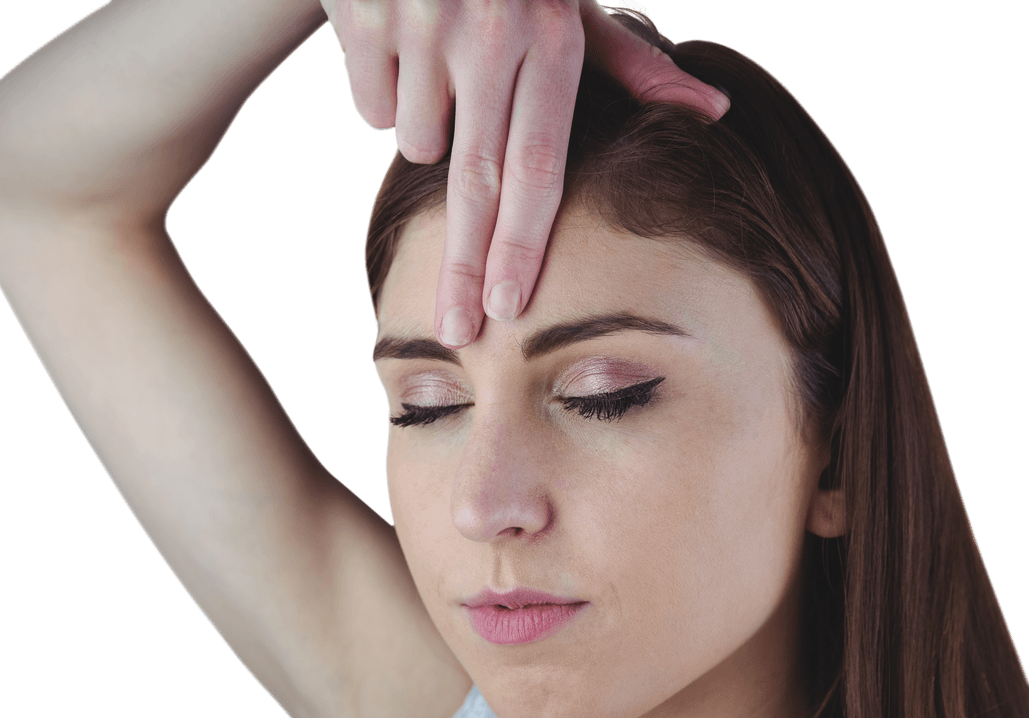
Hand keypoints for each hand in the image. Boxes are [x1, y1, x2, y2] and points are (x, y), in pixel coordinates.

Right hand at [322, 0, 728, 346]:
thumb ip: (627, 62)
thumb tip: (709, 113)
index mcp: (547, 35)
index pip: (537, 164)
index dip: (524, 244)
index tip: (510, 309)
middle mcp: (486, 34)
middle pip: (476, 181)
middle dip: (464, 267)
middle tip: (456, 332)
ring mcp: (420, 24)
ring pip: (415, 138)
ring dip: (428, 132)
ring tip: (445, 75)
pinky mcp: (361, 17)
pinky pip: (370, 104)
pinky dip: (385, 93)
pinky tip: (403, 47)